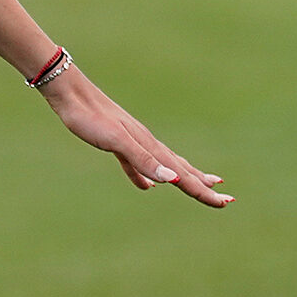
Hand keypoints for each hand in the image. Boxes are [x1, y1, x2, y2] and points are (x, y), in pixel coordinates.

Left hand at [42, 69, 231, 206]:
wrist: (70, 95)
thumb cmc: (90, 119)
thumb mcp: (116, 142)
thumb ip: (141, 160)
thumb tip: (170, 179)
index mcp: (149, 146)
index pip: (182, 174)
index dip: (203, 190)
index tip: (225, 202)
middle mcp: (147, 143)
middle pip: (181, 170)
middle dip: (203, 186)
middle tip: (226, 199)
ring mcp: (133, 142)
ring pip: (166, 164)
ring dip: (184, 178)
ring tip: (202, 185)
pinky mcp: (116, 143)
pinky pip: (137, 165)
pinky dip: (145, 176)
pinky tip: (146, 186)